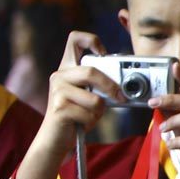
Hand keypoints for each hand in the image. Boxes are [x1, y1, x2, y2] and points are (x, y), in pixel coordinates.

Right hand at [33, 31, 117, 160]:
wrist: (55, 138)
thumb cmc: (77, 116)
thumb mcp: (89, 96)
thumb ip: (100, 86)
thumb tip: (124, 87)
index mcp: (67, 68)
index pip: (74, 39)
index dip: (91, 40)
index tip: (104, 53)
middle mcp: (59, 75)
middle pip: (92, 71)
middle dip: (112, 87)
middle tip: (121, 98)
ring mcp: (57, 90)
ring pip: (95, 98)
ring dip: (99, 111)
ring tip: (89, 115)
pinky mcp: (59, 107)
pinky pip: (89, 113)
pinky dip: (91, 121)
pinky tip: (81, 123)